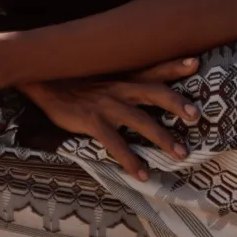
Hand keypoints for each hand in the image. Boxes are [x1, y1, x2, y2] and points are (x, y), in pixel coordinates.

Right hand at [21, 58, 200, 180]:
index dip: (174, 64)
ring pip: (142, 120)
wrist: (40, 81)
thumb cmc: (72, 78)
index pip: (152, 66)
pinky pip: (116, 143)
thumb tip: (139, 82)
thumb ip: (119, 75)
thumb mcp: (99, 70)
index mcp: (121, 74)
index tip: (196, 62)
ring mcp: (106, 103)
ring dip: (163, 138)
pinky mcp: (92, 120)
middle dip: (177, 103)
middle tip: (196, 116)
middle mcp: (119, 86)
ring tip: (181, 154)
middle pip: (155, 92)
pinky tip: (142, 174)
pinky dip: (131, 160)